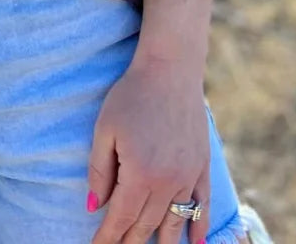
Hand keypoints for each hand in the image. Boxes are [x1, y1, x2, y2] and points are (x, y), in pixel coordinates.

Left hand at [87, 55, 210, 243]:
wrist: (170, 69)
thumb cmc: (132, 94)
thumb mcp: (105, 129)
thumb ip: (99, 171)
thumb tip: (93, 207)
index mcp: (139, 175)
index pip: (120, 219)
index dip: (108, 238)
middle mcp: (167, 182)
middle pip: (146, 226)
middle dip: (130, 243)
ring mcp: (188, 176)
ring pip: (175, 222)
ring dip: (163, 243)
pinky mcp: (202, 166)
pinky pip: (202, 205)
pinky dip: (198, 227)